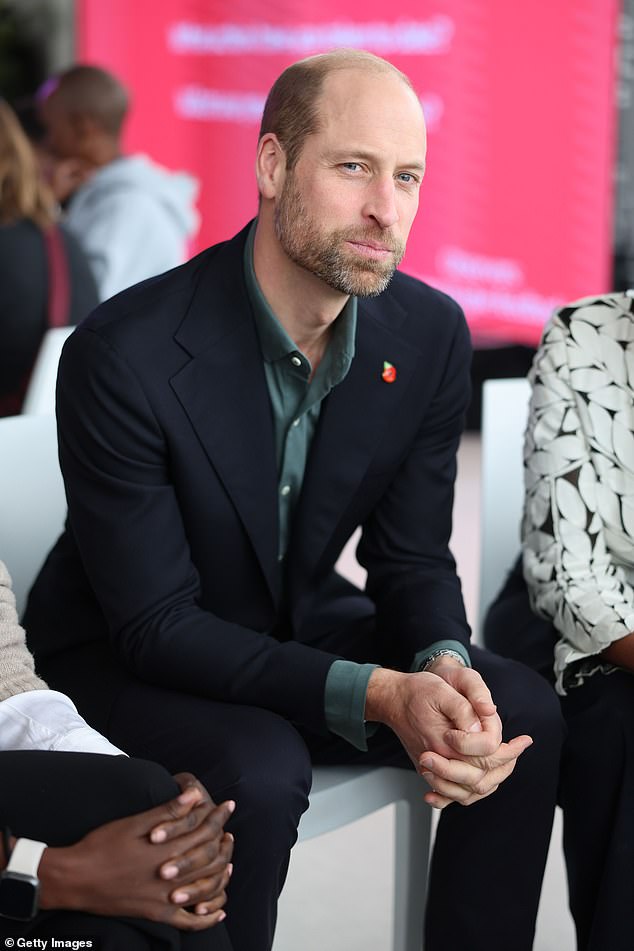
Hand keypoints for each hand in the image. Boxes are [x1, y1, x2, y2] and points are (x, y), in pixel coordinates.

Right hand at [39, 775, 234, 929]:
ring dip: (221, 875)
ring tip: (227, 862)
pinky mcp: (155, 914)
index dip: (219, 817)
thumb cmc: (102, 845)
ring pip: (206, 888)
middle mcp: (170, 875)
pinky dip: (207, 918)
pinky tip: (217, 911)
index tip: (227, 806)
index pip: (205, 831)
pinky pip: (189, 922)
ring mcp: (165, 898)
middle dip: (224, 844)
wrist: (75, 879)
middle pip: (210, 859)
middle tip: (230, 834)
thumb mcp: (135, 822)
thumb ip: (168, 811)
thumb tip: (194, 795)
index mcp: (167, 848)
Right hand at [365, 666, 532, 808]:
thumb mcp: (443, 691)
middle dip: (504, 766)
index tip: (524, 740)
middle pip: (480, 780)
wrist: (392, 699)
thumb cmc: (417, 692)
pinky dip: (467, 792)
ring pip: (467, 792)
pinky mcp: (429, 770)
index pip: (485, 757)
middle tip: (518, 748)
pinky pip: (451, 793)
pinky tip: (480, 783)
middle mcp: (438, 762)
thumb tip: (485, 727)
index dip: (509, 751)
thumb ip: (465, 710)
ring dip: (491, 780)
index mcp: (444, 743)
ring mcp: (432, 770)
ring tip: (507, 763)